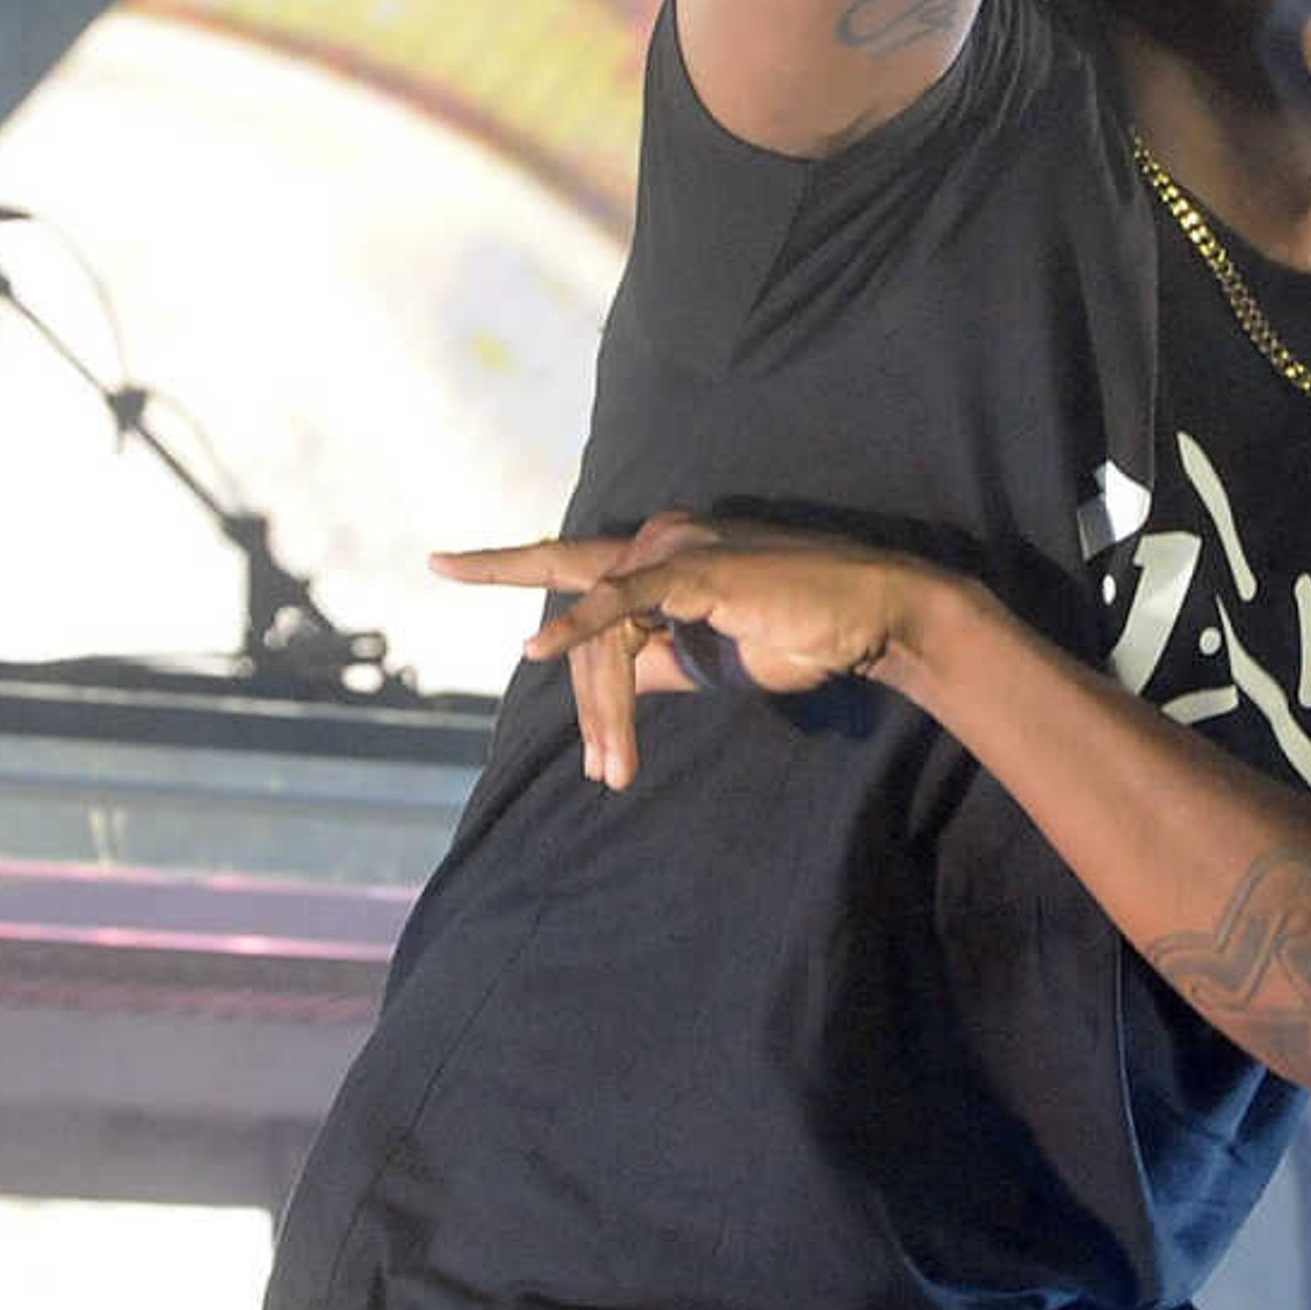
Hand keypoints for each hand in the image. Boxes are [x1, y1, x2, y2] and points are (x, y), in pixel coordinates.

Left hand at [432, 514, 952, 789]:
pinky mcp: (693, 567)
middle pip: (583, 622)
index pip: (568, 567)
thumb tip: (611, 680)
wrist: (870, 622)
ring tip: (617, 769)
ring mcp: (673, 546)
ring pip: (602, 633)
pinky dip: (577, 627)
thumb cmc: (800, 637)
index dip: (501, 565)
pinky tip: (538, 648)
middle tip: (606, 771)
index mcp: (656, 554)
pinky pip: (620, 601)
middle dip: (588, 706)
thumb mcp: (709, 660)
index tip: (440, 561)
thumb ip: (655, 661)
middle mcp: (656, 537)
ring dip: (605, 710)